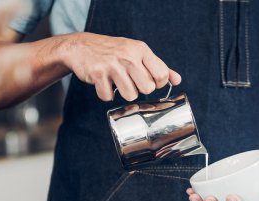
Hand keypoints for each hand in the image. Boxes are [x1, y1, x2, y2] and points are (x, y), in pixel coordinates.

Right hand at [62, 32, 181, 100]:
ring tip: (118, 84)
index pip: (162, 75)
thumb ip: (158, 66)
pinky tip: (104, 84)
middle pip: (148, 88)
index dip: (157, 84)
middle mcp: (128, 56)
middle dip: (140, 90)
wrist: (81, 46)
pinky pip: (109, 97)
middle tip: (131, 82)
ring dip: (123, 94)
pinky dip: (106, 94)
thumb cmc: (113, 51)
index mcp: (141, 49)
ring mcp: (113, 65)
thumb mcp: (137, 52)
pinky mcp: (98, 74)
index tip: (148, 81)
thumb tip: (177, 80)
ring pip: (130, 95)